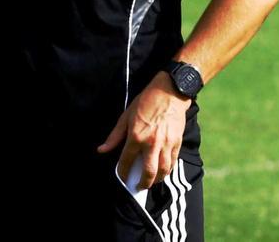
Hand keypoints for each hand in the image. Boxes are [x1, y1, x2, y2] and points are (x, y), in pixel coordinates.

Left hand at [97, 71, 191, 189]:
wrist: (169, 92)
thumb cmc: (145, 102)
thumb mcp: (126, 116)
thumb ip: (115, 136)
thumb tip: (102, 150)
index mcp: (136, 137)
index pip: (126, 161)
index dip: (122, 172)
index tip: (122, 177)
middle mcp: (152, 143)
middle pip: (148, 173)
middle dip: (143, 183)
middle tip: (139, 187)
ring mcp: (166, 144)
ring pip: (163, 170)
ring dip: (157, 179)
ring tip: (151, 181)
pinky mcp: (177, 142)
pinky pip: (173, 162)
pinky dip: (167, 170)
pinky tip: (163, 171)